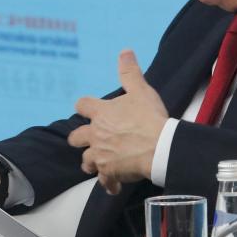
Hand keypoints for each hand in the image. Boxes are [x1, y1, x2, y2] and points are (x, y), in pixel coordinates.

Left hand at [68, 50, 168, 194]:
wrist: (160, 147)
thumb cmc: (149, 118)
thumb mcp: (141, 91)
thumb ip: (130, 73)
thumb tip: (124, 51)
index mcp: (101, 113)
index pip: (82, 105)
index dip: (84, 107)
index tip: (88, 109)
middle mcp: (95, 134)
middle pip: (76, 137)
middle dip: (79, 139)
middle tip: (87, 141)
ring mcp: (100, 155)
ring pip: (86, 161)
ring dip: (91, 162)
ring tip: (97, 164)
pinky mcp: (109, 172)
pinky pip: (104, 181)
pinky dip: (108, 183)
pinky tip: (114, 185)